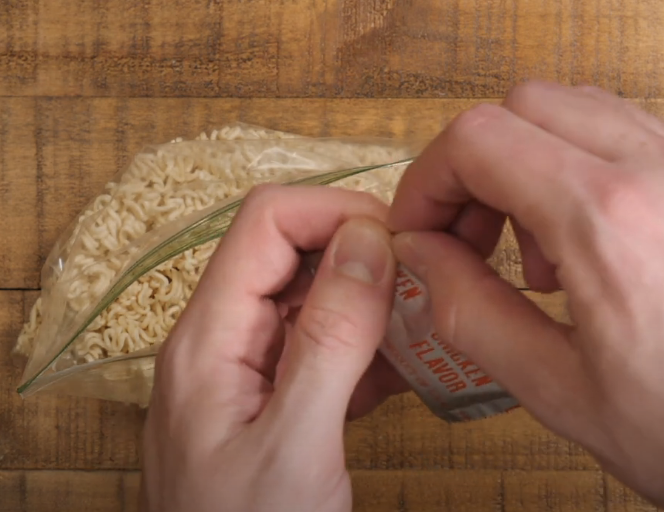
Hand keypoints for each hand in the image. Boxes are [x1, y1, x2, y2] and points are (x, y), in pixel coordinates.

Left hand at [140, 185, 406, 511]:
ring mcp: (246, 365)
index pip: (265, 222)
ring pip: (310, 295)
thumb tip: (366, 241)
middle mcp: (222, 339)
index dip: (333, 213)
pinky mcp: (271, 392)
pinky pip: (320, 342)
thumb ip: (329, 338)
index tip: (398, 241)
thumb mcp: (296, 446)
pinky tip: (402, 368)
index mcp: (208, 337)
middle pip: (288, 251)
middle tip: (421, 283)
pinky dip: (365, 344)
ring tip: (421, 326)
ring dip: (369, 300)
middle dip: (358, 252)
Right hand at [388, 81, 663, 504]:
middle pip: (523, 106)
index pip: (478, 141)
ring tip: (535, 254)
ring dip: (523, 165)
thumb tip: (418, 252)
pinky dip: (573, 168)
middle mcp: (657, 168)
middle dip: (472, 168)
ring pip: (573, 110)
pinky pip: (621, 134)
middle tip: (467, 239)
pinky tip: (583, 242)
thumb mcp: (558, 388)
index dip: (426, 181)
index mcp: (608, 220)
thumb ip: (469, 310)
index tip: (418, 233)